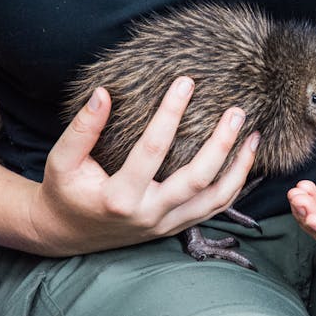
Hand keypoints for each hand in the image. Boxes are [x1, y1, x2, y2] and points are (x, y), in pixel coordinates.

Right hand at [28, 77, 258, 255]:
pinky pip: (216, 209)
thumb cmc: (66, 191)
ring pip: (215, 199)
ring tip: (253, 135)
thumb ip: (82, 129)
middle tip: (237, 110)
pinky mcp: (177, 227)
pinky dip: (235, 185)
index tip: (186, 82)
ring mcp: (166, 224)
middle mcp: (149, 214)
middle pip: (197, 178)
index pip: (152, 150)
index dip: (170, 113)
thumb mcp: (62, 160)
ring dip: (239, 167)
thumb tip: (103, 93)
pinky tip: (246, 160)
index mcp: (119, 197)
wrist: (68, 234)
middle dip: (221, 143)